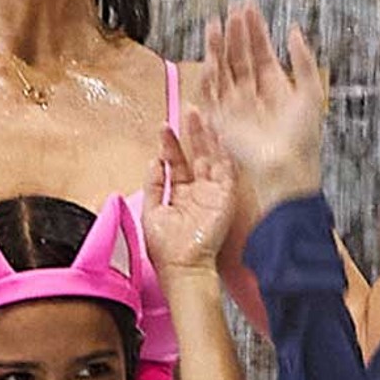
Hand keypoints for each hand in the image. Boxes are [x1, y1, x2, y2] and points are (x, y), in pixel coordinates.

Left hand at [146, 108, 239, 273]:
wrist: (183, 268)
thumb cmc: (166, 249)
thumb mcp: (152, 212)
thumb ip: (154, 185)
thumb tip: (153, 162)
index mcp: (181, 195)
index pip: (177, 163)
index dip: (170, 145)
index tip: (163, 127)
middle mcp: (200, 192)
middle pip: (197, 155)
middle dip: (192, 133)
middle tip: (189, 111)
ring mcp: (214, 193)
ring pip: (213, 158)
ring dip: (208, 137)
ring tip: (202, 116)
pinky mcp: (226, 197)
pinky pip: (227, 169)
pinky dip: (224, 152)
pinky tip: (219, 135)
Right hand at [198, 3, 327, 213]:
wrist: (287, 169)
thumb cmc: (303, 138)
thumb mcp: (311, 92)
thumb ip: (302, 60)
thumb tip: (295, 30)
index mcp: (276, 89)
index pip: (262, 53)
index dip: (255, 30)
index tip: (250, 8)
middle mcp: (254, 95)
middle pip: (241, 57)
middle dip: (237, 33)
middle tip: (234, 8)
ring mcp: (236, 107)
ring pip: (223, 69)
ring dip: (219, 46)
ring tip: (217, 23)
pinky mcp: (221, 121)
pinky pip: (211, 93)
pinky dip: (209, 74)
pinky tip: (210, 55)